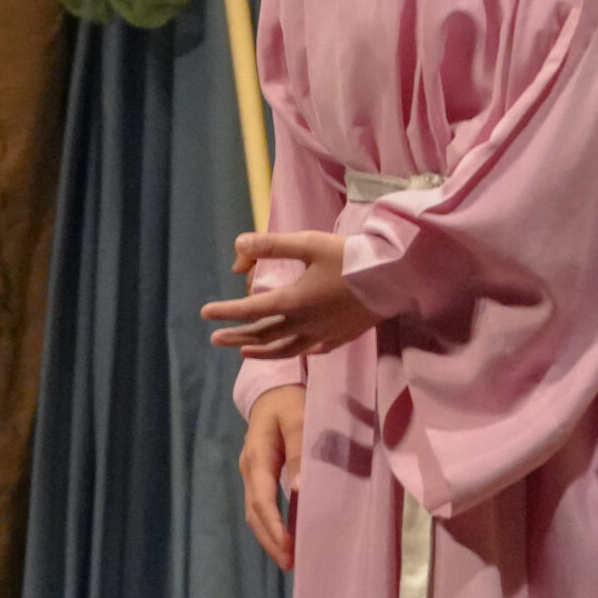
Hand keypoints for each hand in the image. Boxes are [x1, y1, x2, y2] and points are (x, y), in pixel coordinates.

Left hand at [201, 232, 381, 359]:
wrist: (392, 278)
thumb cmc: (349, 257)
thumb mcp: (308, 243)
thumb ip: (271, 245)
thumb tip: (238, 245)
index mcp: (293, 301)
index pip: (251, 310)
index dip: (226, 312)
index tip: (206, 313)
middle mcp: (304, 324)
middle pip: (263, 334)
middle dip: (237, 336)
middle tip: (215, 338)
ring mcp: (323, 334)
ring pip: (284, 348)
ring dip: (261, 350)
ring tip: (244, 353)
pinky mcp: (340, 338)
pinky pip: (310, 351)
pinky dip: (293, 352)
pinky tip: (290, 351)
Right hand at [239, 385, 304, 569]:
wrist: (274, 388)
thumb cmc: (290, 402)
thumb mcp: (299, 420)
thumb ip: (300, 453)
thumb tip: (297, 490)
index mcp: (257, 456)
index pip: (261, 498)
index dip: (273, 525)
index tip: (288, 548)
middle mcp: (249, 468)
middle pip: (254, 511)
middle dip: (269, 539)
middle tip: (289, 564)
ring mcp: (252, 471)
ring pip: (254, 510)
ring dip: (268, 535)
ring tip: (287, 558)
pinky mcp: (259, 473)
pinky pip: (260, 504)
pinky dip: (270, 523)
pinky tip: (284, 536)